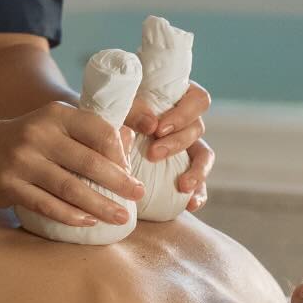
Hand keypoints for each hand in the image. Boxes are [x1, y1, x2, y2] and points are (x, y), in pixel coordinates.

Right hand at [0, 102, 143, 227]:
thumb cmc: (34, 138)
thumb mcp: (58, 124)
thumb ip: (91, 130)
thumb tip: (130, 140)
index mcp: (56, 115)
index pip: (98, 130)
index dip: (120, 153)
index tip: (131, 171)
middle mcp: (37, 134)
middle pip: (88, 162)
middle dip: (119, 182)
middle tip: (138, 195)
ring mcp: (20, 160)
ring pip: (69, 188)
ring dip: (99, 205)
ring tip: (120, 216)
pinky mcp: (8, 184)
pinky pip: (45, 205)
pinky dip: (70, 215)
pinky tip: (88, 221)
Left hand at [126, 81, 214, 212]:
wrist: (98, 133)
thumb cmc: (113, 111)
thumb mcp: (120, 107)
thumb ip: (133, 111)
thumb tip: (151, 125)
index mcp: (178, 98)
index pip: (198, 100)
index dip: (183, 115)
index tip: (158, 129)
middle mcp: (187, 121)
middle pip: (197, 128)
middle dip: (177, 143)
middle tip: (153, 154)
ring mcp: (187, 145)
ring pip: (204, 156)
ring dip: (196, 171)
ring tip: (183, 186)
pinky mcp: (183, 169)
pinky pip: (200, 182)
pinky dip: (199, 193)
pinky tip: (191, 204)